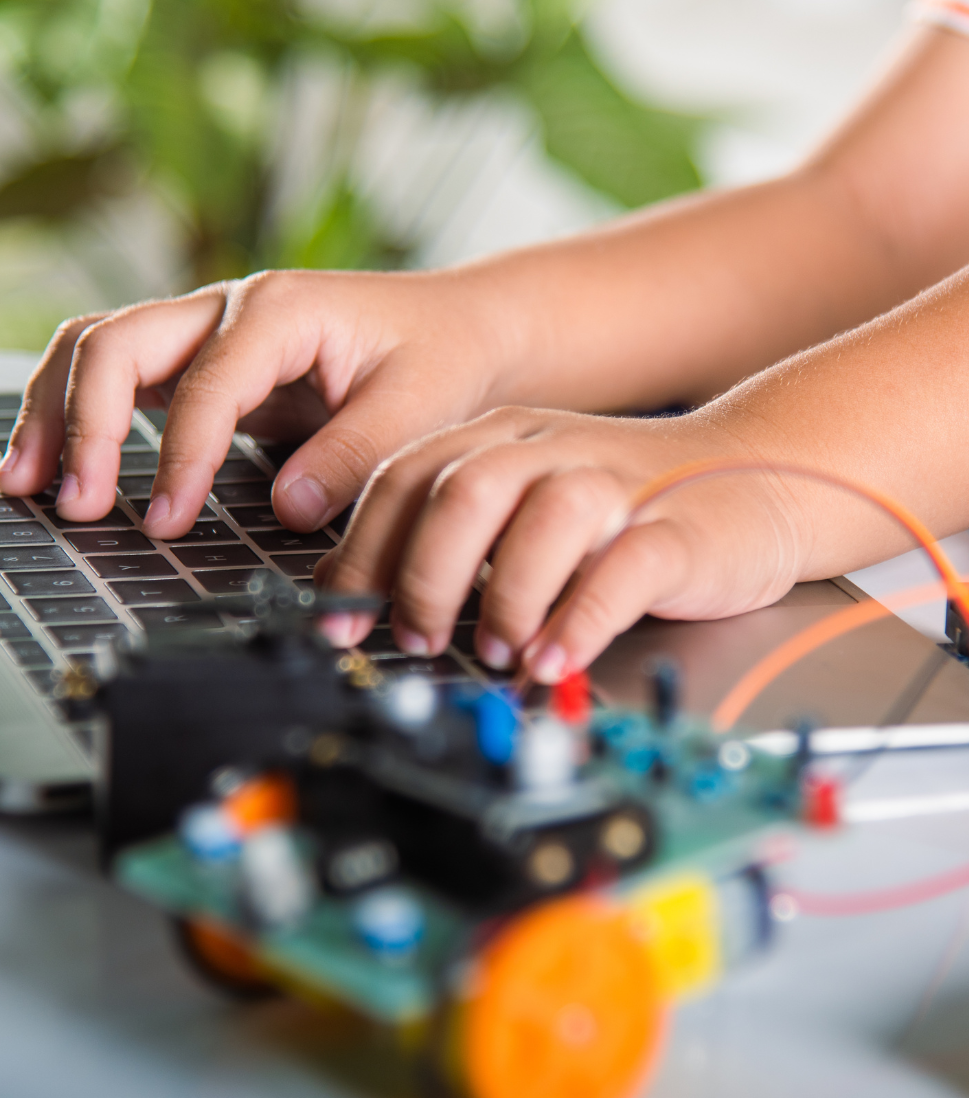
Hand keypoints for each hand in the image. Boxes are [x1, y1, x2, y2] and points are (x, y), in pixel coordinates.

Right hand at [0, 269, 515, 537]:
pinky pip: (119, 373)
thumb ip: (354, 455)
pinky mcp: (202, 361)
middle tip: (77, 504)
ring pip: (99, 347)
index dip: (177, 457)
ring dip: (56, 411)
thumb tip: (287, 509)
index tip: (166, 523)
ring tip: (28, 484)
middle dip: (85, 423)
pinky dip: (80, 413)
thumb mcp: (419, 405)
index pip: (205, 384)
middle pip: (118, 342)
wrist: (455, 329)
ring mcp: (208, 330)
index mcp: (281, 310)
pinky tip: (63, 464)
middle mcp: (229, 308)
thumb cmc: (439, 357)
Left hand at [315, 407, 810, 680]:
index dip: (363, 552)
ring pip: (541, 519)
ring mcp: (616, 485)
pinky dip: (579, 620)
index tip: (340, 619)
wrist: (757, 473)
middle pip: (461, 492)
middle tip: (419, 637)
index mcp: (501, 439)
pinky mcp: (676, 531)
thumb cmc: (623, 505)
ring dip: (504, 596)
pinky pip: (621, 570)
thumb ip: (459, 534)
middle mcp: (551, 449)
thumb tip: (371, 602)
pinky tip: (553, 658)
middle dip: (423, 576)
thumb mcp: (528, 499)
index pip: (405, 478)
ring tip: (495, 648)